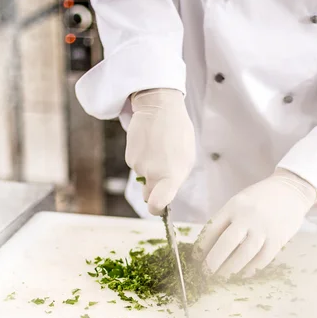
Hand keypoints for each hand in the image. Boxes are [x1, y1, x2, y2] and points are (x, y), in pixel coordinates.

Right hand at [125, 88, 194, 215]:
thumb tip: (166, 193)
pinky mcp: (129, 156)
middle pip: (149, 195)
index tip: (159, 207)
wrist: (159, 107)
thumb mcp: (187, 159)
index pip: (157, 205)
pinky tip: (150, 145)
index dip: (157, 209)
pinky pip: (137, 165)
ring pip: (143, 178)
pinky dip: (143, 159)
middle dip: (154, 190)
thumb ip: (176, 179)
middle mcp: (152, 174)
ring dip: (150, 169)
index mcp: (170, 177)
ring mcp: (138, 166)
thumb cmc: (179, 133)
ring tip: (160, 150)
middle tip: (164, 172)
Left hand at [197, 169, 316, 275]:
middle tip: (205, 274)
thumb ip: (225, 220)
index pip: (212, 229)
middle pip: (226, 243)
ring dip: (230, 270)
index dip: (202, 247)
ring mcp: (264, 228)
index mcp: (234, 205)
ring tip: (221, 278)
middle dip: (213, 262)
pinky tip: (242, 275)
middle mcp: (248, 216)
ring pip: (244, 254)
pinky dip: (250, 270)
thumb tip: (208, 248)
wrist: (291, 191)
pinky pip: (262, 259)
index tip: (196, 260)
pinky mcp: (278, 238)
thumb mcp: (239, 202)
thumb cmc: (259, 199)